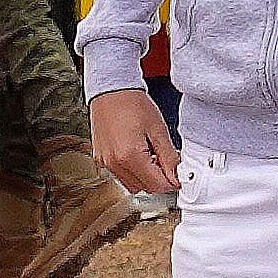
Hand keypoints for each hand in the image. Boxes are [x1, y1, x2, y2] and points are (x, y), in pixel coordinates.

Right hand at [89, 83, 177, 198]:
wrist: (110, 90)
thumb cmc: (132, 103)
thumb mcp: (158, 129)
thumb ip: (169, 157)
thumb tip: (176, 175)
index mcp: (130, 156)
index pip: (157, 185)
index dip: (171, 181)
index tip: (177, 173)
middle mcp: (114, 163)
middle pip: (144, 188)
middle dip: (158, 178)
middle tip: (164, 159)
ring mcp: (105, 162)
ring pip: (132, 184)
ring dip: (144, 177)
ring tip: (149, 155)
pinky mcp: (100, 159)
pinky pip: (120, 175)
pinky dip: (132, 171)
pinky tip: (137, 153)